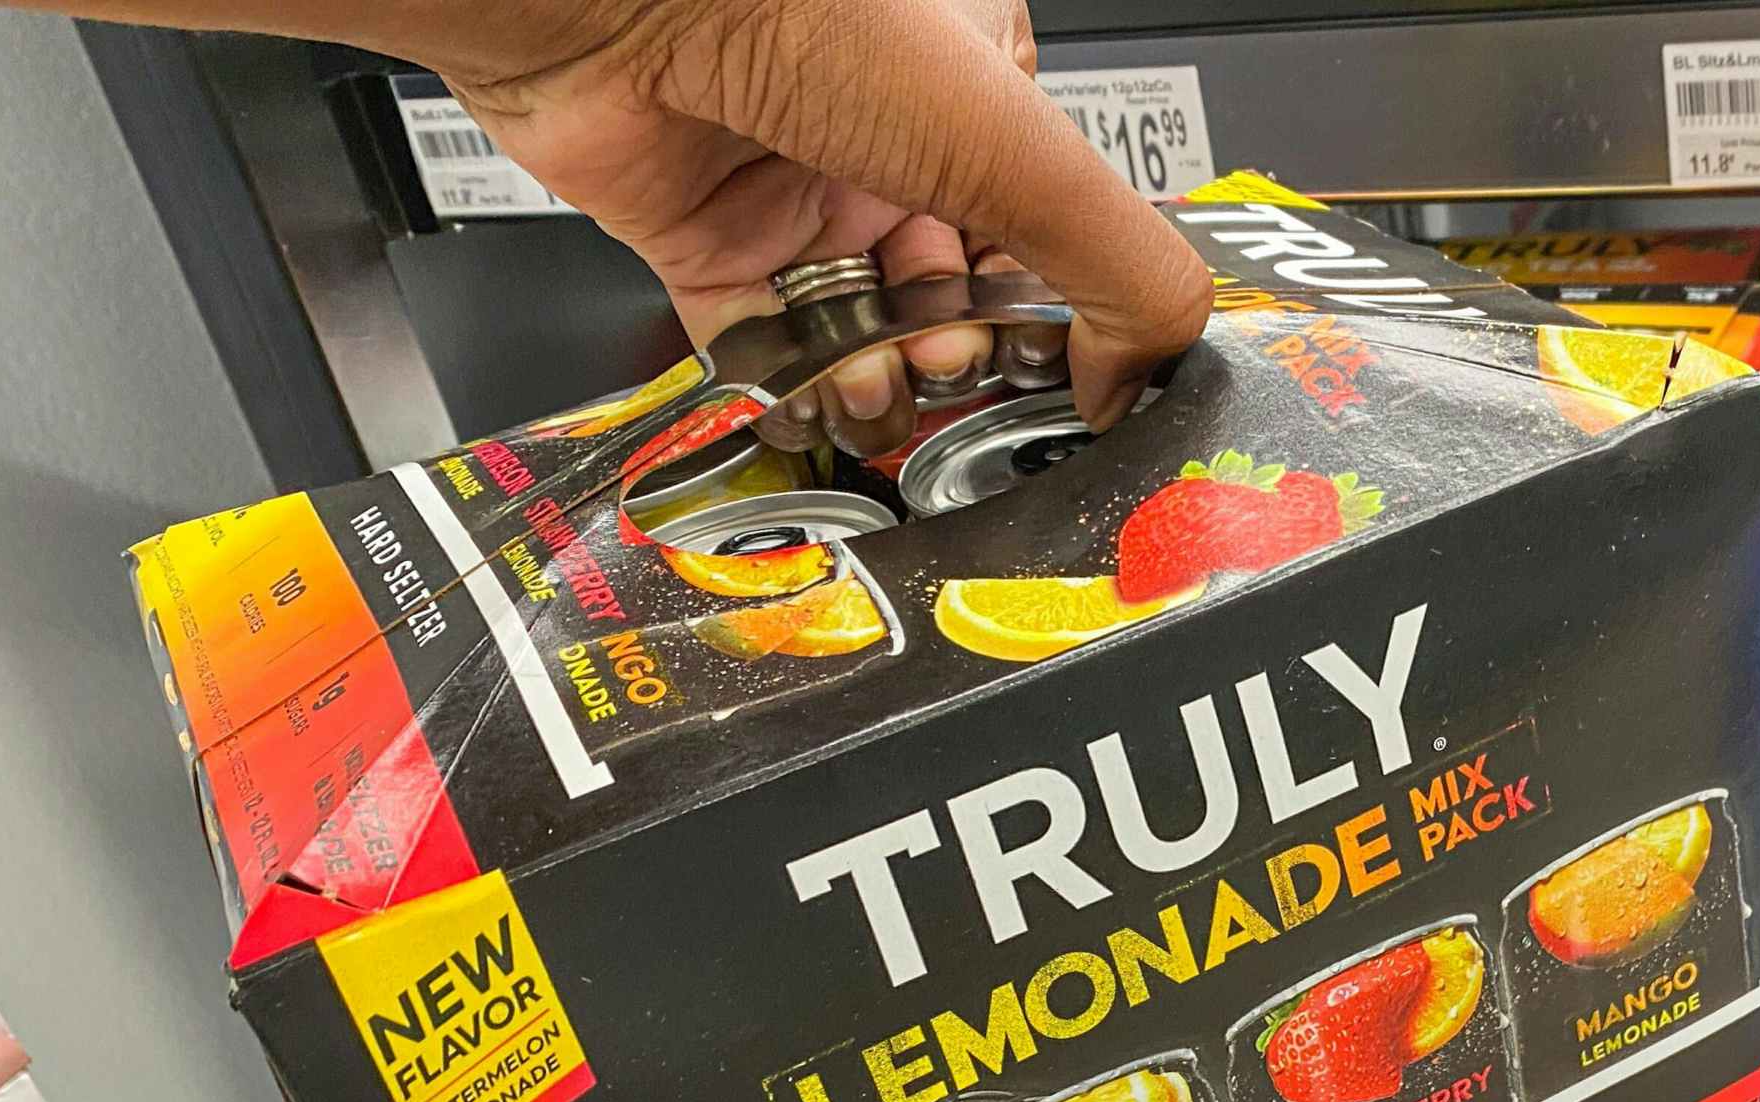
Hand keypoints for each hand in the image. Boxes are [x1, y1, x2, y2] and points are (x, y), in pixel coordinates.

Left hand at [442, 0, 1211, 449]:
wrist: (617, 3)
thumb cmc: (807, 18)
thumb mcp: (1020, 149)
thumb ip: (1121, 270)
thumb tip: (1142, 378)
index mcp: (976, 86)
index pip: (1041, 228)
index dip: (1049, 309)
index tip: (1055, 369)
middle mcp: (885, 133)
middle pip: (953, 289)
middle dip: (958, 350)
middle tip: (950, 363)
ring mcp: (792, 184)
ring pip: (863, 326)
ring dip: (882, 381)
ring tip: (880, 385)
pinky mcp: (703, 234)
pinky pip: (763, 342)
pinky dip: (793, 387)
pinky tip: (818, 403)